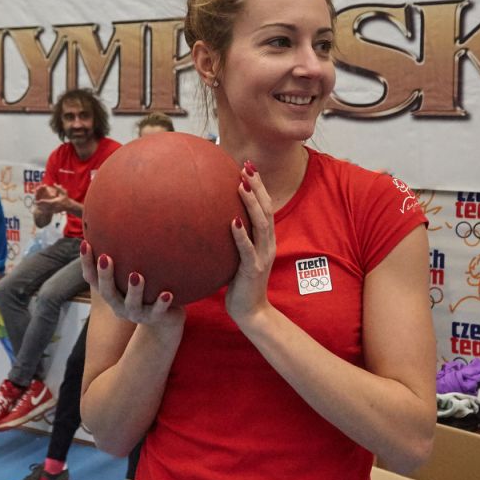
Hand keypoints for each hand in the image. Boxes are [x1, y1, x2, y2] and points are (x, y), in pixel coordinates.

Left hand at [35, 184, 67, 215]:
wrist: (69, 206)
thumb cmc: (66, 199)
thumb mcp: (63, 192)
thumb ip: (58, 188)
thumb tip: (54, 183)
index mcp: (55, 202)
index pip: (46, 202)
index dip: (41, 201)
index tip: (37, 201)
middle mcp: (54, 207)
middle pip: (44, 206)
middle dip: (40, 205)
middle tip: (35, 203)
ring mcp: (54, 210)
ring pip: (45, 209)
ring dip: (41, 208)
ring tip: (37, 206)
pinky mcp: (54, 212)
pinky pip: (48, 212)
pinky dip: (44, 210)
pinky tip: (41, 209)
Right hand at [79, 240, 185, 329]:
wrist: (163, 321)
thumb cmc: (144, 290)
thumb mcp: (130, 273)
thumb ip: (124, 255)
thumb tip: (116, 216)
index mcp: (110, 292)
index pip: (92, 278)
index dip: (86, 262)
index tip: (85, 243)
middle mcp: (119, 305)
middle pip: (107, 292)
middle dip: (105, 275)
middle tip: (106, 258)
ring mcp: (136, 314)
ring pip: (132, 304)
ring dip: (134, 290)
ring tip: (136, 275)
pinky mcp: (155, 319)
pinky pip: (158, 312)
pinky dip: (162, 303)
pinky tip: (168, 293)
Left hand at [225, 160, 274, 324]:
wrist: (251, 312)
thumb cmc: (240, 285)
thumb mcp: (236, 258)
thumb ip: (231, 241)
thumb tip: (211, 223)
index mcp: (264, 239)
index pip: (264, 206)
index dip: (258, 186)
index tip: (248, 166)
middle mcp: (267, 243)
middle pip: (266, 208)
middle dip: (257, 186)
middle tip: (246, 166)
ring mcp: (262, 255)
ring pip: (260, 223)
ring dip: (251, 203)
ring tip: (241, 185)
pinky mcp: (253, 269)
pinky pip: (247, 249)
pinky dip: (241, 234)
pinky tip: (232, 221)